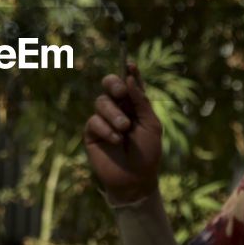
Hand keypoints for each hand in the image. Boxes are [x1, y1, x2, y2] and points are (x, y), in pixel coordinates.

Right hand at [83, 63, 162, 204]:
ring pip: (101, 102)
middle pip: (109, 85)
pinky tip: (116, 140)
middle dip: (113, 83)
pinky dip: (106, 128)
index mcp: (135, 105)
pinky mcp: (92, 133)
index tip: (130, 65)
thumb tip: (129, 78)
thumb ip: (141, 101)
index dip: (129, 72)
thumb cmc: (147, 153)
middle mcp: (118, 108)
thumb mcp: (151, 125)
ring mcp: (104, 120)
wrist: (135, 180)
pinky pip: (94, 121)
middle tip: (120, 91)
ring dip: (114, 114)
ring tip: (124, 128)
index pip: (130, 83)